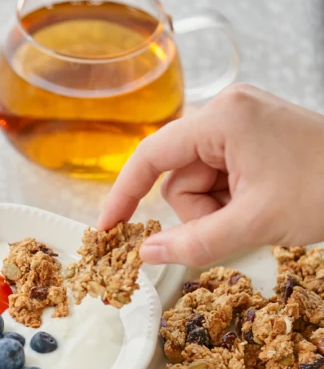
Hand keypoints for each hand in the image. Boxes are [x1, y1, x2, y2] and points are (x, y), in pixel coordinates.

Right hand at [98, 84, 323, 265]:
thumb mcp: (254, 223)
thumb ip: (193, 243)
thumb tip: (146, 254)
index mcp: (222, 120)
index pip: (151, 157)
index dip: (123, 195)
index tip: (108, 228)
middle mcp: (226, 114)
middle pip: (178, 177)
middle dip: (199, 210)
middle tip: (237, 222)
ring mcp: (240, 125)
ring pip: (197, 183)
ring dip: (216, 209)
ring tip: (255, 213)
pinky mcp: (251, 140)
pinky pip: (218, 179)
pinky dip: (230, 202)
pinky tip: (259, 203)